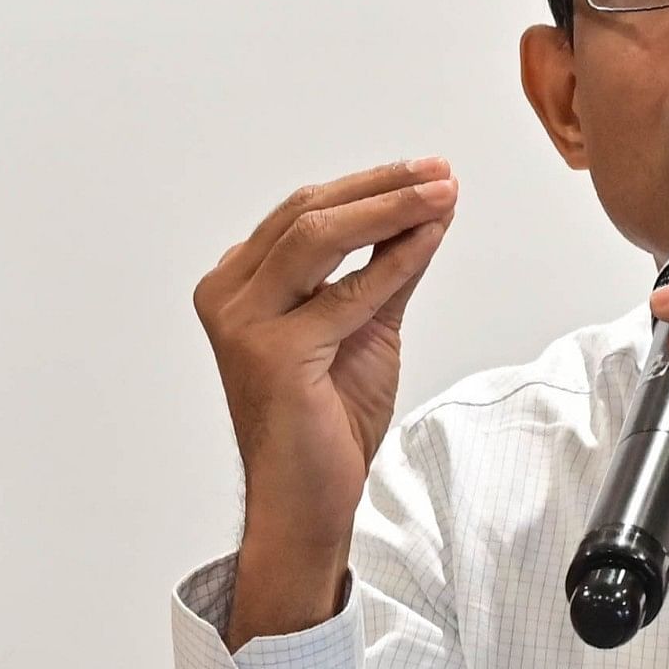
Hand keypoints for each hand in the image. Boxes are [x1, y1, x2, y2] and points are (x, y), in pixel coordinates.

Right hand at [193, 157, 458, 642]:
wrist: (306, 496)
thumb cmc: (324, 420)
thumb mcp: (364, 324)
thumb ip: (385, 268)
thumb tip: (426, 211)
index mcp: (236, 285)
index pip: (303, 213)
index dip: (369, 186)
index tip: (428, 173)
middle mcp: (227, 297)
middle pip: (308, 214)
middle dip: (383, 187)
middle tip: (439, 172)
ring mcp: (242, 324)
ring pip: (319, 237)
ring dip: (390, 209)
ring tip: (442, 194)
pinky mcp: (273, 353)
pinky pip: (347, 293)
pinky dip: (395, 261)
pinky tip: (431, 239)